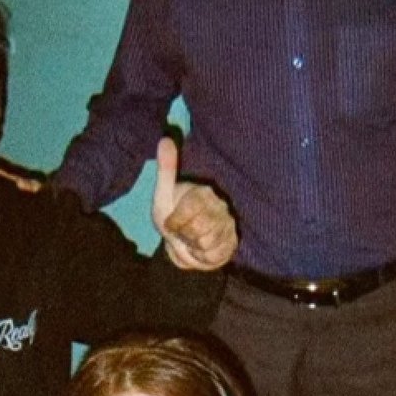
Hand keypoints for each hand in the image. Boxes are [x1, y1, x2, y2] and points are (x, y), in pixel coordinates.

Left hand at [152, 138, 237, 270]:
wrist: (181, 244)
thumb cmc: (173, 216)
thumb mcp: (163, 195)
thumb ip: (166, 169)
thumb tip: (164, 139)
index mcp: (204, 192)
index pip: (193, 207)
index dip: (177, 220)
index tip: (170, 224)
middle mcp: (220, 206)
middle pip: (201, 227)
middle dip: (184, 235)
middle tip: (181, 233)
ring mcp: (228, 225)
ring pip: (208, 242)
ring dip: (192, 246)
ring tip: (190, 240)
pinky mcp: (232, 242)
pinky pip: (215, 254)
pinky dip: (202, 257)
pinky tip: (199, 249)